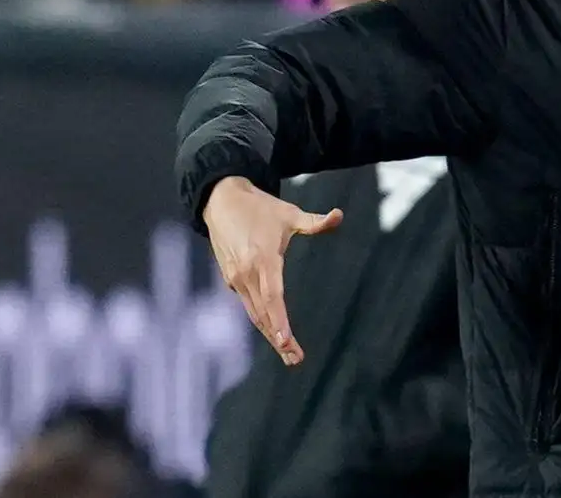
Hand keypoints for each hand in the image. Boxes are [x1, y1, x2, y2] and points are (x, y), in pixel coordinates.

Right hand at [203, 176, 341, 365]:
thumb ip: (315, 222)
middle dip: (279, 338)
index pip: (273, 297)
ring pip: (254, 313)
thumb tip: (339, 215)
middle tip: (296, 359)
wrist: (221, 201)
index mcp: (263, 260)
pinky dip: (261, 320)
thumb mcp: (290, 213)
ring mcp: (236, 278)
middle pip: (263, 313)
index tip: (286, 341)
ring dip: (269, 334)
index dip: (279, 321)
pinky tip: (273, 332)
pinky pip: (248, 304)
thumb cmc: (261, 208)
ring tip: (288, 354)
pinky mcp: (231, 279)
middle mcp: (246, 274)